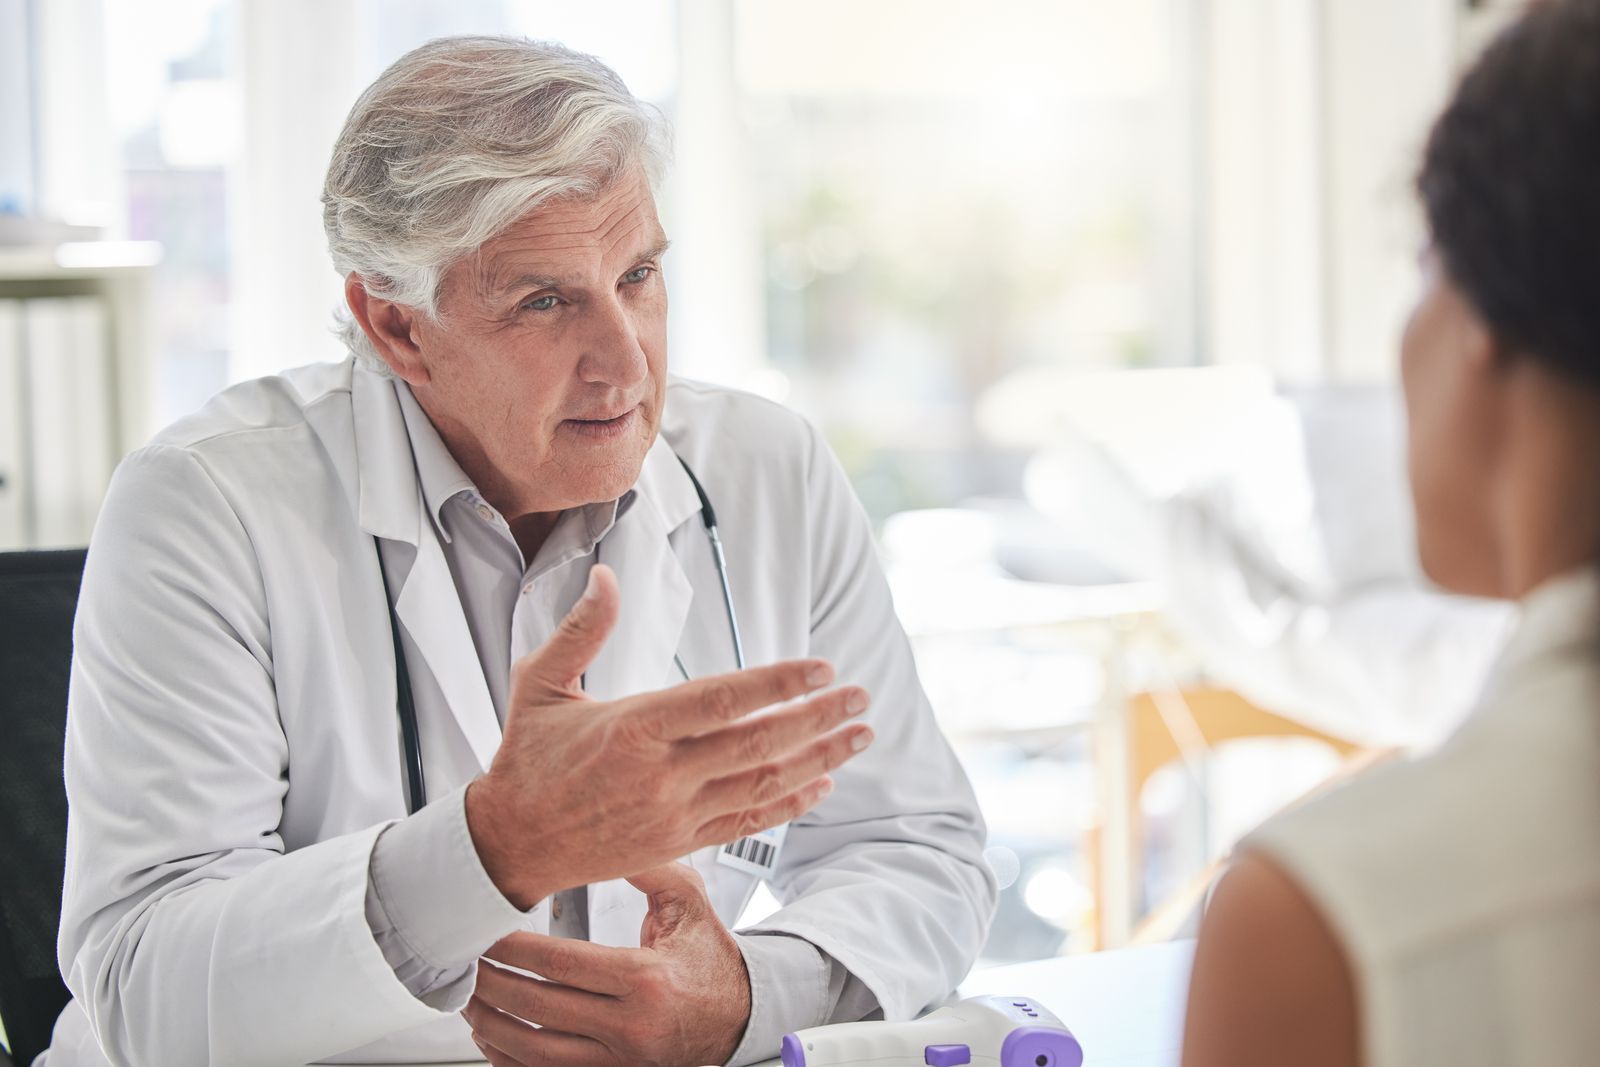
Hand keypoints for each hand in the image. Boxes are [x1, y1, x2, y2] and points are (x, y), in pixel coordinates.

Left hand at [464, 863, 751, 1065]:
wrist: (742, 1017)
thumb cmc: (711, 961)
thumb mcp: (689, 905)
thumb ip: (649, 869)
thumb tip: (606, 839)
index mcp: (647, 979)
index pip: (562, 965)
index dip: (515, 950)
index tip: (487, 935)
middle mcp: (632, 1027)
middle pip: (539, 1008)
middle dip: (491, 984)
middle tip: (465, 962)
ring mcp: (621, 1060)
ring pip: (535, 1051)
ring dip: (492, 1025)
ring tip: (469, 999)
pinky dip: (511, 1060)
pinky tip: (493, 1038)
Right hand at [466, 564, 873, 907]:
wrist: (510, 842)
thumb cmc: (527, 757)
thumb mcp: (538, 684)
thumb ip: (580, 630)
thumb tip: (604, 575)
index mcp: (632, 728)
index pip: (720, 701)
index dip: (777, 684)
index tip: (821, 667)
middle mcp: (660, 775)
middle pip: (757, 744)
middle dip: (817, 718)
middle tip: (860, 695)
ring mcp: (674, 814)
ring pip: (762, 785)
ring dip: (819, 757)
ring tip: (859, 733)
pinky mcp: (679, 843)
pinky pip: (747, 822)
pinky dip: (790, 803)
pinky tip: (822, 781)